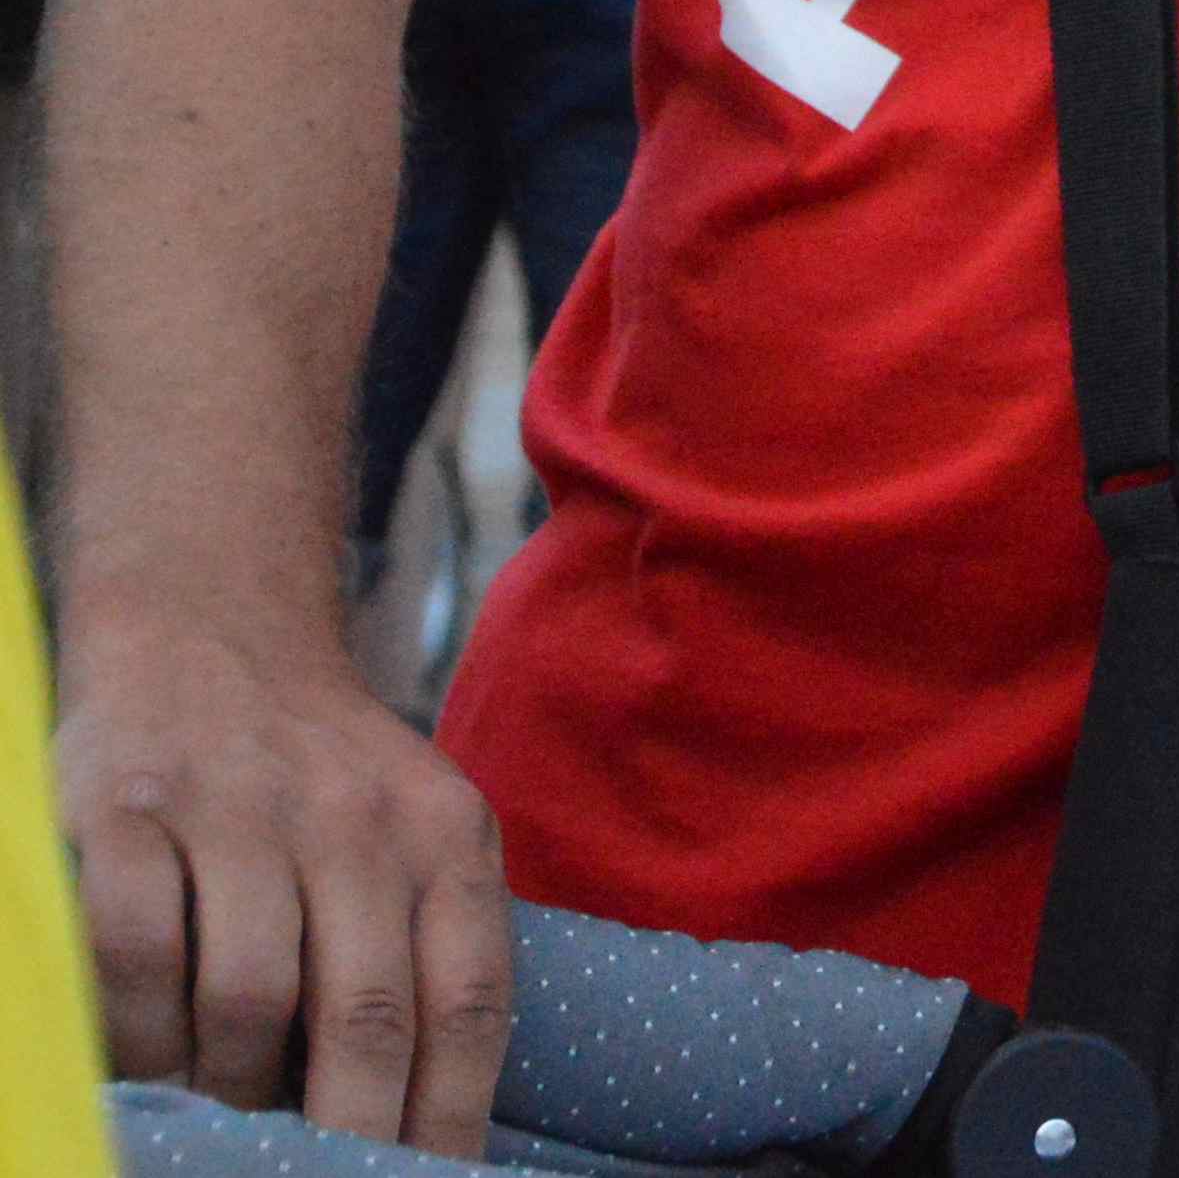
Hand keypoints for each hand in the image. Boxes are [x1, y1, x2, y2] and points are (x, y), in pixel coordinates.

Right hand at [61, 598, 514, 1148]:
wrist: (215, 630)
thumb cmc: (320, 773)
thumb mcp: (411, 831)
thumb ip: (426, 945)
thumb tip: (421, 1110)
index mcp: (445, 831)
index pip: (471, 999)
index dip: (452, 1116)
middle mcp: (354, 818)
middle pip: (367, 1015)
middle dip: (352, 1133)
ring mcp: (238, 811)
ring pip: (247, 1000)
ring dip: (229, 1087)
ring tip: (224, 1114)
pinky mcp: (128, 809)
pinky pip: (135, 955)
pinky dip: (137, 1030)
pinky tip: (143, 1057)